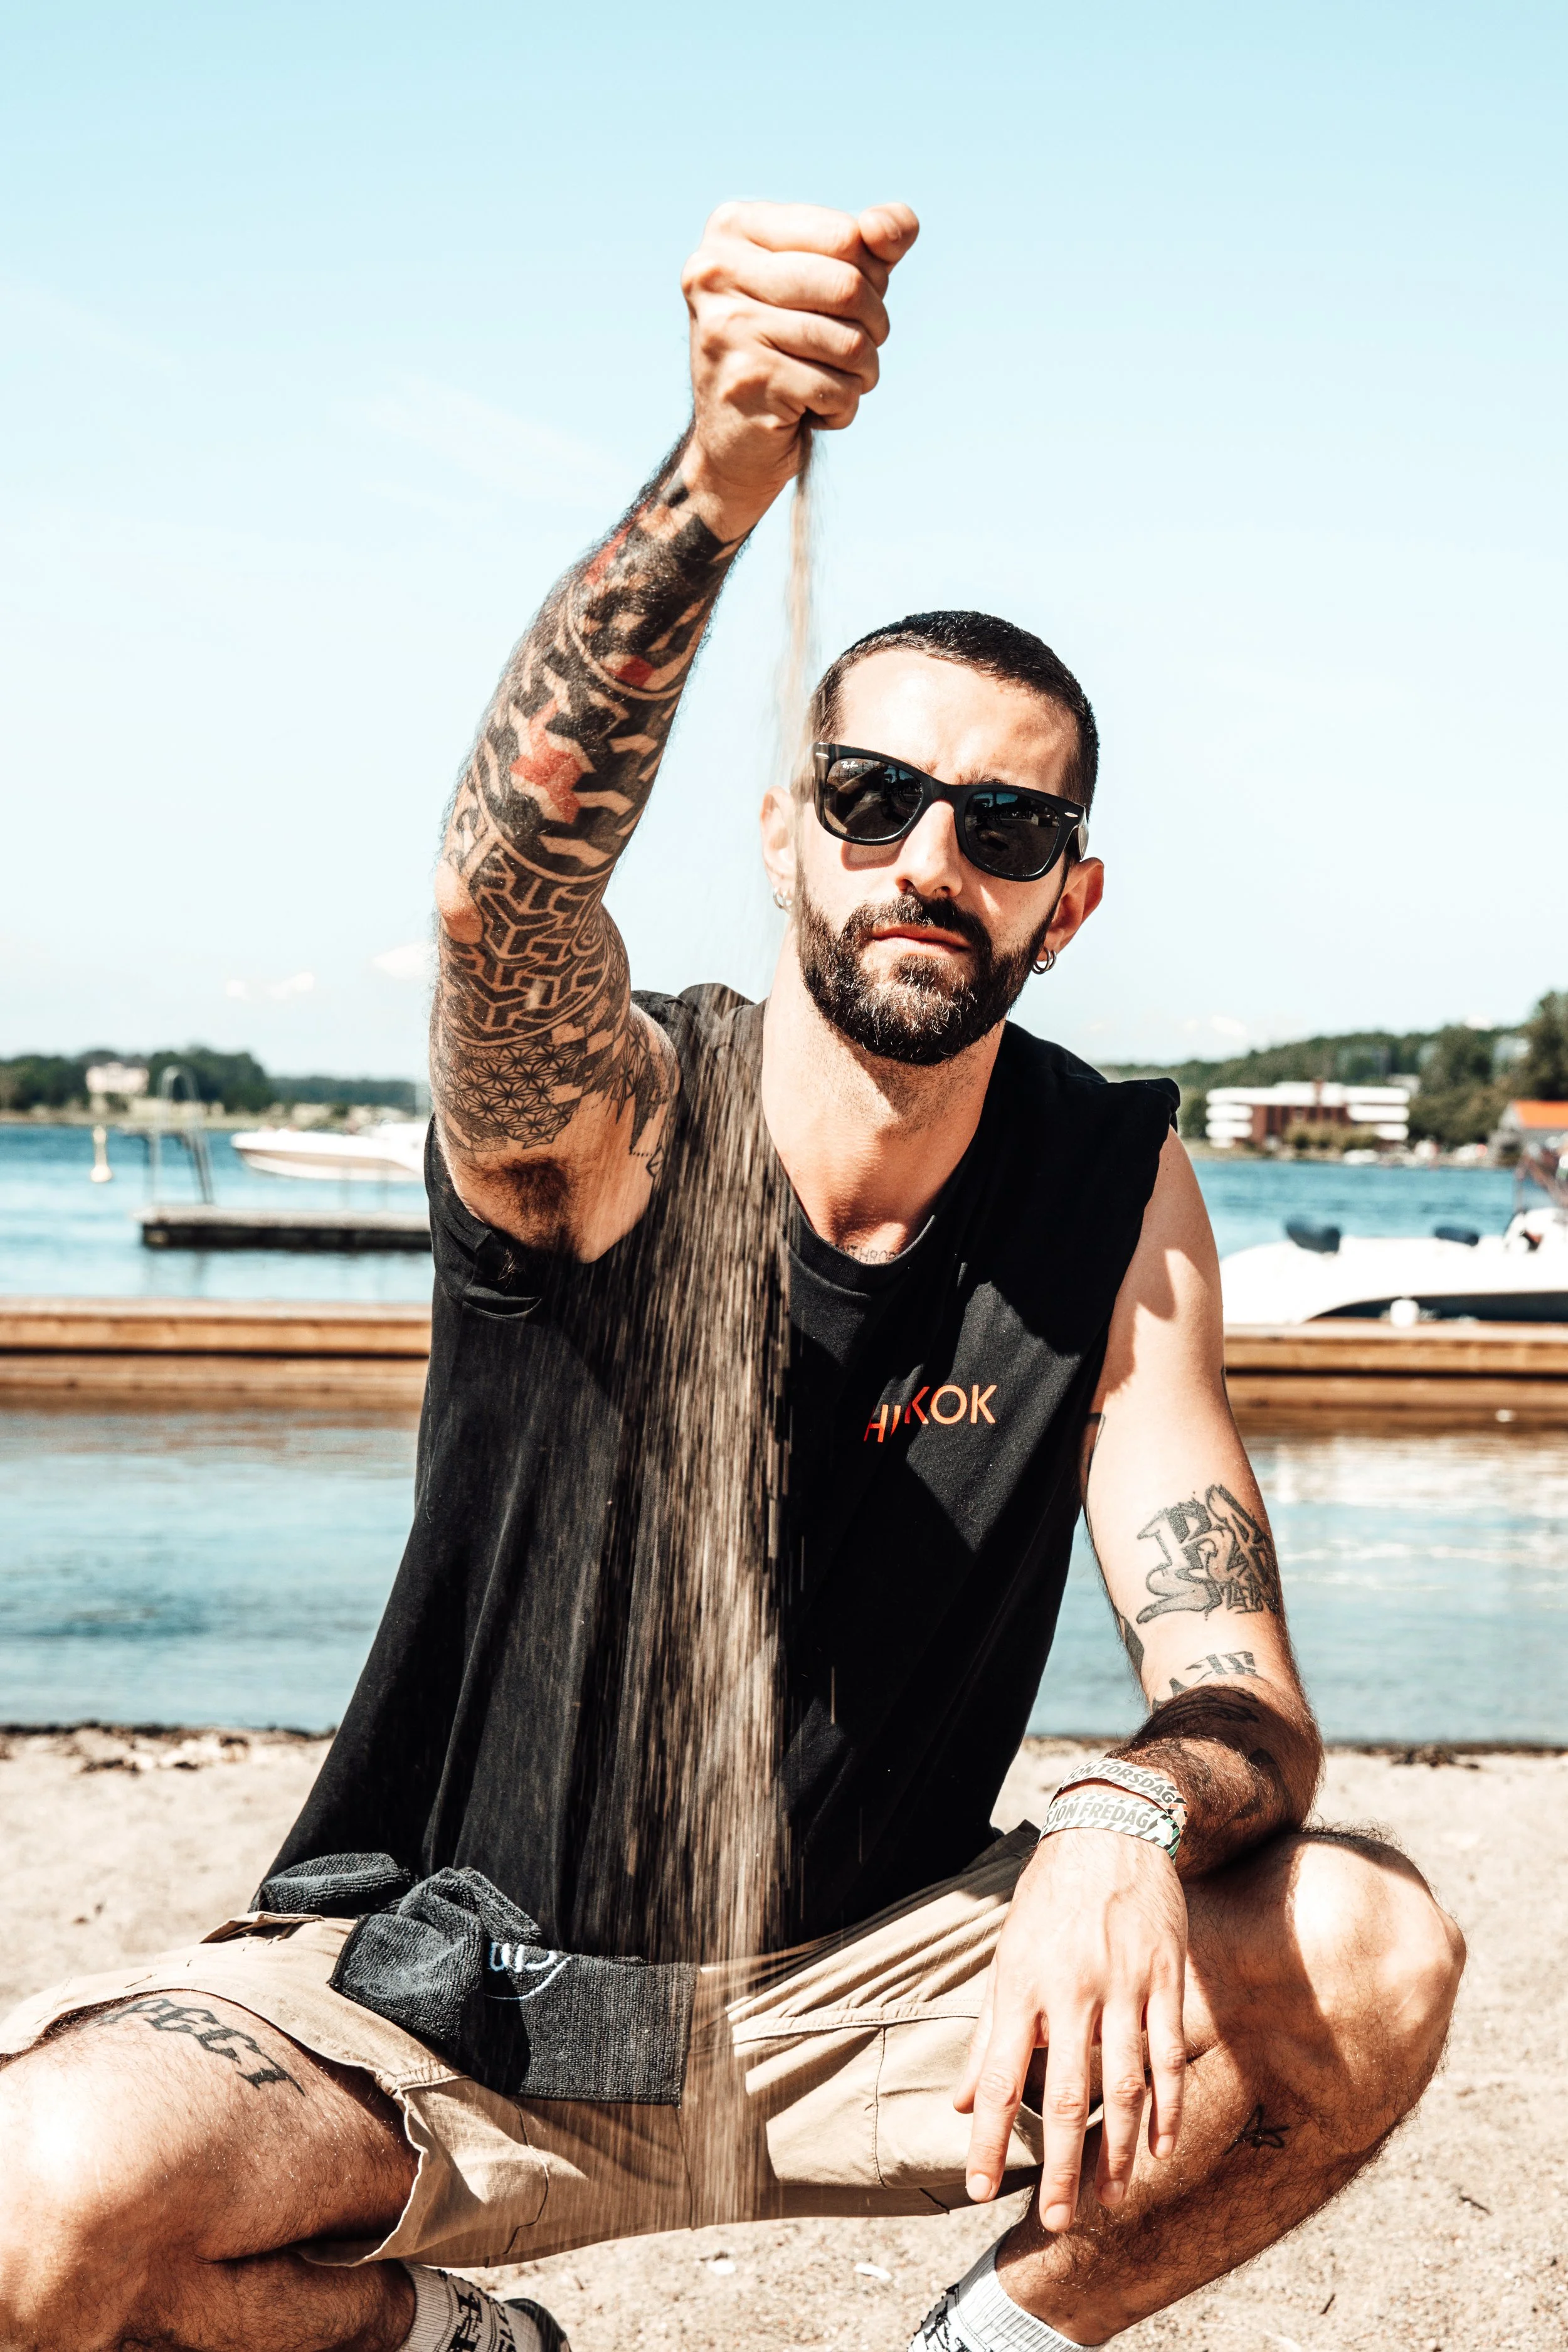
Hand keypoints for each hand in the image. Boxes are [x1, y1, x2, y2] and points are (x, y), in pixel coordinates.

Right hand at [680, 198, 918, 538]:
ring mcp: (727, 326)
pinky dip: (842, 407)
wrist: (734, 441)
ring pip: (850, 342)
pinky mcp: (745, 381)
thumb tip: (892, 226)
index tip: (848, 305)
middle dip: (874, 325)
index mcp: (733, 228)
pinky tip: (813, 411)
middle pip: (849, 286)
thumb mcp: (827, 282)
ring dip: (863, 372)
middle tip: (858, 349)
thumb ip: (870, 242)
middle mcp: (717, 270)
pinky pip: (836, 389)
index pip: (846, 235)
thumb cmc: (788, 348)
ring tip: (836, 382)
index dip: (871, 275)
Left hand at [954, 1826, 1189, 2230]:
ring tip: (1109, 2201)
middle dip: (1062, 2168)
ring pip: (1125, 2086)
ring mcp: (1123, 1986)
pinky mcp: (1164, 1980)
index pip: (1003, 2079)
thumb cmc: (1048, 1900)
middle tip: (1058, 2223)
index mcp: (1023, 1986)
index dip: (991, 2141)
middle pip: (1068, 2097)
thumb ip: (989, 2033)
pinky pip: (1168, 2056)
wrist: (1108, 1831)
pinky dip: (1167, 2108)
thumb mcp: (1006, 1957)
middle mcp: (1071, 1991)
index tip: (980, 2190)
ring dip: (1118, 2151)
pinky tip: (1159, 2150)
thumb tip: (965, 2102)